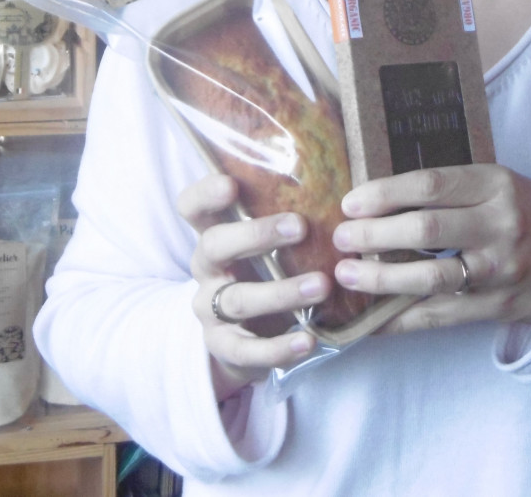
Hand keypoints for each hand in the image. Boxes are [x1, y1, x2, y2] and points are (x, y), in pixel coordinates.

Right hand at [177, 173, 329, 400]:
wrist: (243, 338)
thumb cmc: (264, 272)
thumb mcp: (266, 244)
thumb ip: (286, 215)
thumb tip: (337, 180)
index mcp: (214, 235)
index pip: (193, 207)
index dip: (206, 194)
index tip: (232, 184)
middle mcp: (206, 269)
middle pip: (214, 245)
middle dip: (255, 235)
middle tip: (301, 226)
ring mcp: (211, 310)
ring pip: (238, 299)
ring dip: (281, 292)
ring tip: (321, 285)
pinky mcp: (224, 347)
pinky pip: (247, 350)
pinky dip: (278, 347)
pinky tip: (308, 340)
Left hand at [331, 164, 530, 332]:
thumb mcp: (502, 185)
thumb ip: (454, 189)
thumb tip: (382, 198)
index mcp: (497, 184)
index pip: (430, 184)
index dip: (384, 193)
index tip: (350, 202)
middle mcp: (500, 223)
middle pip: (425, 228)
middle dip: (374, 235)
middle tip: (340, 238)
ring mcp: (500, 269)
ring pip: (430, 276)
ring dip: (381, 279)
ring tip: (347, 275)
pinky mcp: (498, 306)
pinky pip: (440, 316)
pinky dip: (400, 321)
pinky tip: (371, 320)